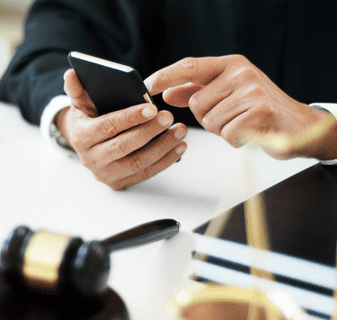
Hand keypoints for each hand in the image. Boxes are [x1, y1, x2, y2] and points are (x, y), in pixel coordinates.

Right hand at [58, 69, 187, 189]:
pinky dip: (165, 161)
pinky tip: (179, 146)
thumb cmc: (89, 118)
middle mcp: (91, 159)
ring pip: (137, 163)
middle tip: (168, 117)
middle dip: (148, 132)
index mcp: (80, 137)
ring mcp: (105, 174)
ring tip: (180, 130)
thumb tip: (71, 73)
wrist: (87, 145)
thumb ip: (76, 88)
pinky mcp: (119, 182)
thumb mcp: (80, 103)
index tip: (151, 107)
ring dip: (162, 147)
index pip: (107, 126)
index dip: (129, 117)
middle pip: (122, 147)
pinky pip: (145, 173)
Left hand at [144, 55, 336, 159]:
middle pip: (196, 103)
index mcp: (231, 64)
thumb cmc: (257, 108)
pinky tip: (250, 132)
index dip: (164, 76)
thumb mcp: (227, 92)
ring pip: (210, 121)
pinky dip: (235, 139)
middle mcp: (241, 73)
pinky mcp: (260, 113)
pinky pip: (227, 134)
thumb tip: (168, 93)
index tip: (146, 87)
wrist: (298, 125)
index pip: (189, 67)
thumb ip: (197, 90)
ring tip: (242, 122)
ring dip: (222, 129)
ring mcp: (252, 92)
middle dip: (207, 116)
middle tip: (230, 115)